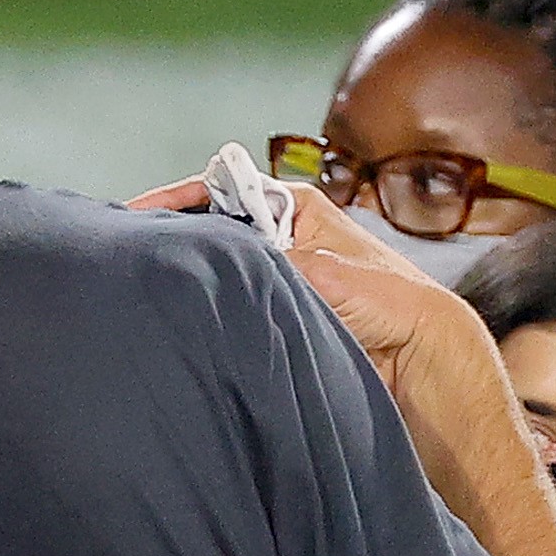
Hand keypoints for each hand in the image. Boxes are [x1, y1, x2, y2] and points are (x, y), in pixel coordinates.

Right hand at [124, 174, 480, 406]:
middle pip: (212, 231)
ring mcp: (273, 282)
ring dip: (189, 281)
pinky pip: (227, 311)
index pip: (223, 191)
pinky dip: (204, 315)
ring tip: (146, 286)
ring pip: (217, 274)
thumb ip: (268, 259)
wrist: (423, 364)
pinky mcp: (270, 321)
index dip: (177, 199)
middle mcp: (280, 241)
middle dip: (175, 240)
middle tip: (132, 252)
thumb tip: (213, 258)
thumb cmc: (393, 304)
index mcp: (295, 208)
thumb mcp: (325, 271)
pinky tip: (178, 320)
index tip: (135, 212)